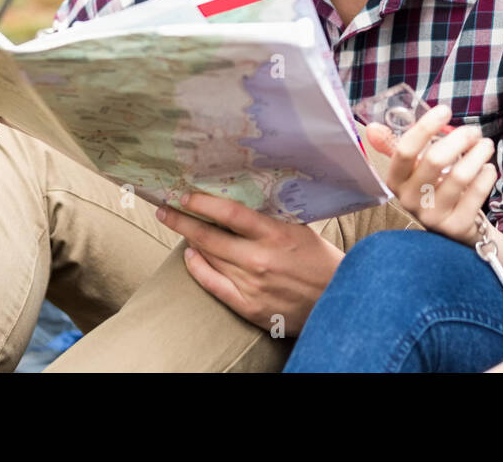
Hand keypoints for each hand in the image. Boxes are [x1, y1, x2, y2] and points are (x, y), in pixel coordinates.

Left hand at [155, 193, 344, 336]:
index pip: (229, 213)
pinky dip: (197, 268)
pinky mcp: (248, 306)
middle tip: (165, 209)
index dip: (202, 203)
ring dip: (190, 240)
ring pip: (209, 257)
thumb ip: (273, 217)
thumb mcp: (301, 230)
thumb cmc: (321, 262)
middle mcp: (260, 259)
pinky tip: (190, 256)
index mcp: (276, 234)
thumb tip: (243, 199)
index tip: (186, 195)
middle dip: (182, 220)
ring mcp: (252, 284)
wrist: (337, 302)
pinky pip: (213, 284)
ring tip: (178, 227)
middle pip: (209, 236)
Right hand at [365, 104, 496, 245]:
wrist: (453, 227)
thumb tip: (372, 127)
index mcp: (396, 181)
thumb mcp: (412, 170)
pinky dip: (486, 175)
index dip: (425, 127)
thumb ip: (395, 146)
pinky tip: (487, 168)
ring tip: (485, 145)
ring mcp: (432, 216)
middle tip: (473, 131)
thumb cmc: (432, 188)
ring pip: (460, 175)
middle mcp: (410, 200)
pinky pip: (476, 193)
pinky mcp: (456, 226)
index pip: (405, 150)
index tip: (445, 110)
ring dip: (478, 153)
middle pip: (435, 159)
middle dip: (460, 138)